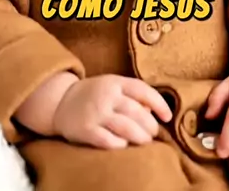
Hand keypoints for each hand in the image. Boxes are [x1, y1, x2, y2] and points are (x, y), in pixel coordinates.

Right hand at [53, 74, 172, 148]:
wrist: (60, 101)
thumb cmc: (94, 95)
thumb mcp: (113, 86)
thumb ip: (132, 95)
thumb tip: (154, 111)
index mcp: (116, 82)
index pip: (143, 90)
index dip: (159, 103)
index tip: (168, 116)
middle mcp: (107, 96)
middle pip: (136, 111)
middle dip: (150, 125)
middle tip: (154, 133)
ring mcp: (95, 112)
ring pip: (125, 127)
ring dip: (139, 137)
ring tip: (145, 141)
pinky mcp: (85, 129)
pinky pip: (106, 140)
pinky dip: (119, 144)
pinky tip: (124, 145)